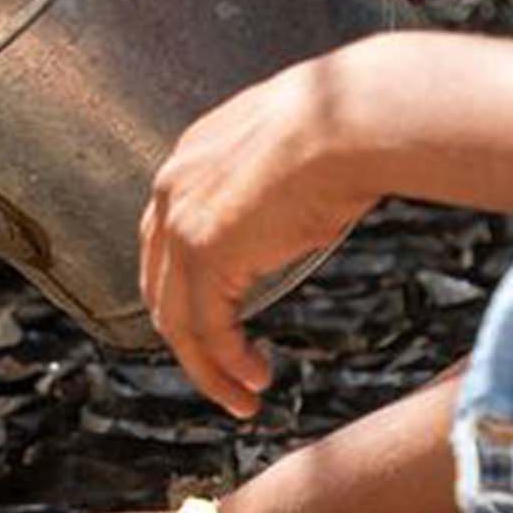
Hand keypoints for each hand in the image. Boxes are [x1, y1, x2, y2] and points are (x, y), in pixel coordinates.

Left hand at [140, 50, 381, 416]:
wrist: (352, 117)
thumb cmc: (345, 126)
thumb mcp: (291, 151)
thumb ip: (273, 183)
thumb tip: (301, 204)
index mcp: (190, 160)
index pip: (166, 240)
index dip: (187, 290)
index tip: (216, 324)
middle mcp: (171, 189)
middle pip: (161, 284)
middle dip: (189, 337)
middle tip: (222, 371)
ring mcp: (181, 222)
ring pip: (176, 318)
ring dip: (207, 366)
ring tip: (240, 395)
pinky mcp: (204, 254)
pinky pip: (207, 329)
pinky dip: (226, 364)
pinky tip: (255, 380)